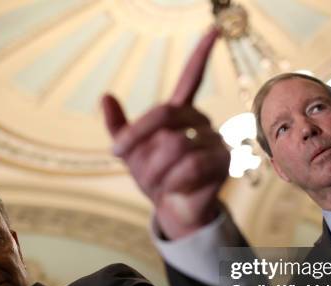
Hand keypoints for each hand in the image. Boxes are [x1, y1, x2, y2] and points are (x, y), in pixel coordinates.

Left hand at [102, 28, 229, 239]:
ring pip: (175, 145)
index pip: (191, 78)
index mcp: (180, 113)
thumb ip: (119, 127)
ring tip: (155, 185)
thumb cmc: (153, 178)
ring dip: (154, 170)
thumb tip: (105, 96)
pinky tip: (175, 188)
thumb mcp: (130, 153)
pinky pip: (191, 166)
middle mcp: (201, 121)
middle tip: (123, 160)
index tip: (213, 29)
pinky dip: (173, 181)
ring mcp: (215, 140)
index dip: (201, 55)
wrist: (171, 210)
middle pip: (165, 114)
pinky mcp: (224, 162)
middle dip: (137, 139)